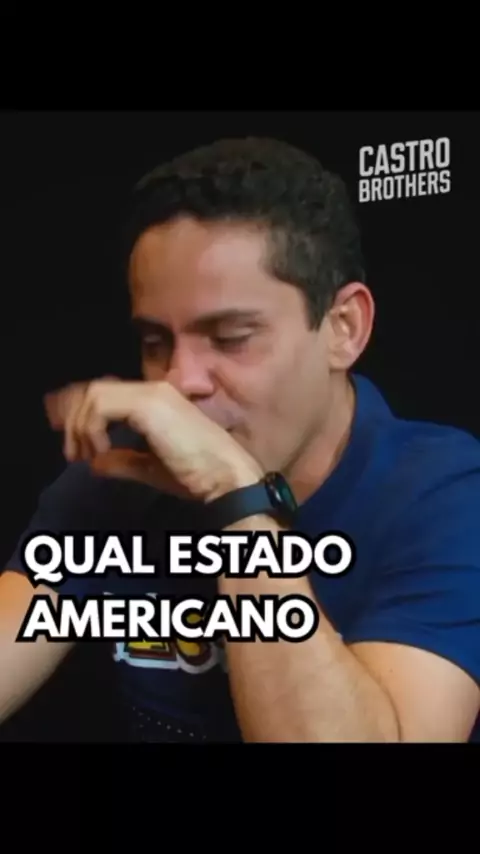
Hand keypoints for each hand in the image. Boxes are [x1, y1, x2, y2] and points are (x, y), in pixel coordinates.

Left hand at [44, 377, 262, 501]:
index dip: (80, 410)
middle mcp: (153, 389)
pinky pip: (101, 407)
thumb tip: (95, 463)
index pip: (107, 392)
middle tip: (71, 452)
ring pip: (94, 395)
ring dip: (80, 426)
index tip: (68, 438)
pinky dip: (92, 429)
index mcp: (156, 400)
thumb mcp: (150, 468)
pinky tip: (101, 451)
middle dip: (73, 418)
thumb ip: (122, 461)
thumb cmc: (197, 474)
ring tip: (84, 455)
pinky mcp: (148, 404)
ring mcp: (151, 393)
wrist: (225, 476)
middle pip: (95, 388)